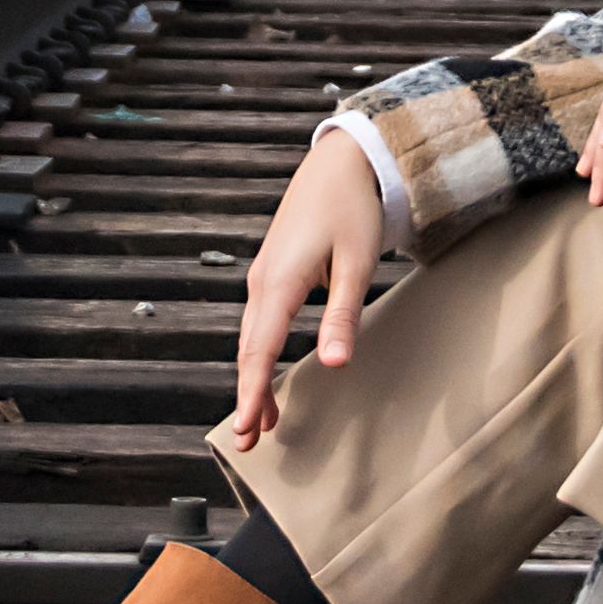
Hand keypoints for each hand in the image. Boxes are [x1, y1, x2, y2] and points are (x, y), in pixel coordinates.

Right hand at [224, 131, 383, 449]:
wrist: (342, 161)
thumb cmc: (352, 208)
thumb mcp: (356, 263)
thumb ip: (342, 316)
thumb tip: (335, 365)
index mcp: (279, 282)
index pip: (259, 351)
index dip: (252, 394)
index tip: (246, 429)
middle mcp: (262, 282)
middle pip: (247, 351)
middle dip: (248, 396)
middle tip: (248, 442)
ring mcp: (264, 276)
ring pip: (250, 338)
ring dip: (253, 379)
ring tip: (262, 421)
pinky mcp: (273, 271)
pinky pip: (259, 323)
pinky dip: (259, 355)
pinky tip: (269, 371)